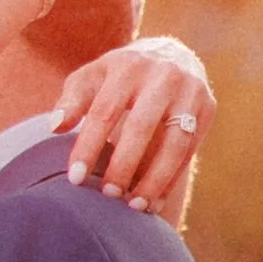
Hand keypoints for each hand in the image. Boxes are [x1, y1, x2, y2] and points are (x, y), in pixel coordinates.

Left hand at [53, 34, 214, 212]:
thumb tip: (55, 126)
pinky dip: (171, 182)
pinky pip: (189, 153)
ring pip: (174, 144)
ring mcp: (189, 92)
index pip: (104, 111)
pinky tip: (152, 204)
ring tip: (133, 206)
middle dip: (123, 165)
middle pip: (141, 127)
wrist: (171, 56)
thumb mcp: (92, 78)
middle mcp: (162, 75)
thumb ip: (72, 101)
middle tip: (108, 195)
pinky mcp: (207, 109)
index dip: (88, 147)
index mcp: (127, 65)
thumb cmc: (119, 77)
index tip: (74, 179)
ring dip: (154, 180)